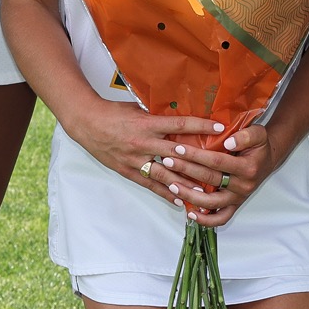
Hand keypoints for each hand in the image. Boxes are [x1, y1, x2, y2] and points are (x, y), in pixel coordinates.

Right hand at [61, 99, 223, 201]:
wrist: (87, 123)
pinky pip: (150, 184)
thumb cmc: (114, 113)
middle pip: (177, 154)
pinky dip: (166, 193)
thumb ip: (159, 117)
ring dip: (185, 184)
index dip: (201, 126)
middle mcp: (144, 143)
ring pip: (165, 175)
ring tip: (204, 192)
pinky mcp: (128, 171)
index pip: (180, 124)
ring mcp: (136, 159)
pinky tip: (180, 200)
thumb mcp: (139, 109)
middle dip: (199, 162)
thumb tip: (182, 119)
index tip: (220, 127)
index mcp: (148, 124)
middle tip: (220, 168)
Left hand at [172, 124, 280, 227]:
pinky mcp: (235, 206)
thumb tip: (228, 142)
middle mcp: (243, 186)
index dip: (196, 155)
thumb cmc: (259, 146)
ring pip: (211, 202)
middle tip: (168, 162)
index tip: (178, 148)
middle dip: (186, 170)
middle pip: (210, 180)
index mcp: (248, 168)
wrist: (268, 160)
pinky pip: (220, 218)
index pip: (217, 162)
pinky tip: (190, 213)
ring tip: (172, 186)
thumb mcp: (258, 134)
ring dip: (189, 195)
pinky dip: (205, 219)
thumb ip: (246, 135)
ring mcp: (238, 198)